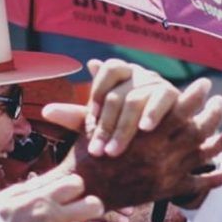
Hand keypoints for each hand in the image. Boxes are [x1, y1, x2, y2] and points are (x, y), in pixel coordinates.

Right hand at [0, 172, 104, 221]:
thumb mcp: (8, 198)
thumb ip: (33, 186)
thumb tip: (51, 175)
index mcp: (40, 199)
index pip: (76, 184)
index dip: (74, 187)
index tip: (68, 193)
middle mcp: (53, 219)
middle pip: (94, 206)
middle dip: (90, 206)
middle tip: (78, 209)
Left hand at [44, 58, 179, 157]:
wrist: (166, 137)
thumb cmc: (127, 127)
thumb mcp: (102, 122)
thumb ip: (77, 117)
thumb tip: (46, 111)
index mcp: (122, 74)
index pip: (108, 69)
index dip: (99, 90)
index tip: (91, 117)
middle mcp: (140, 75)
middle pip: (118, 93)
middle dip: (106, 125)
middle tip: (97, 152)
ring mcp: (158, 84)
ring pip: (136, 100)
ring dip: (123, 128)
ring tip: (114, 151)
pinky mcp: (175, 96)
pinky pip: (163, 99)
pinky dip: (153, 113)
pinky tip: (145, 129)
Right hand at [61, 79, 221, 209]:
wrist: (87, 189)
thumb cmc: (88, 153)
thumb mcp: (94, 119)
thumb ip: (103, 93)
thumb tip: (95, 62)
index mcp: (149, 131)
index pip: (181, 108)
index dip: (195, 95)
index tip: (205, 84)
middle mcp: (164, 150)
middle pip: (199, 128)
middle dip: (214, 113)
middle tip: (221, 101)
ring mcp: (169, 171)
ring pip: (206, 154)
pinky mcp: (169, 190)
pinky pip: (198, 185)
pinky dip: (216, 179)